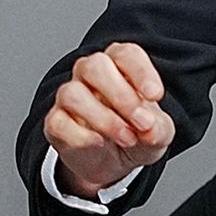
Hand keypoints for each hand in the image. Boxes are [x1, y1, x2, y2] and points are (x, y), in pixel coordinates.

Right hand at [42, 42, 172, 196]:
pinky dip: (81, 136)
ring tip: (127, 138)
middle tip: (143, 122)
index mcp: (120, 64)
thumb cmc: (137, 133)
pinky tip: (100, 143)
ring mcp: (69, 96)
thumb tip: (150, 129)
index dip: (141, 72)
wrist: (115, 162)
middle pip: (95, 66)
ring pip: (73, 93)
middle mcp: (90, 73)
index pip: (126, 54)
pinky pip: (58, 122)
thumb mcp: (158, 132)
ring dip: (104, 118)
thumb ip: (159, 128)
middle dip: (122, 96)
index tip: (155, 96)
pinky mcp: (56, 122)